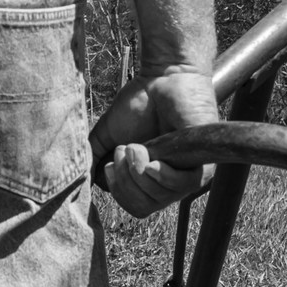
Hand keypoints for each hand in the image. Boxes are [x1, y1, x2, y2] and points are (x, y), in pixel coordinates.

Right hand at [90, 68, 218, 216]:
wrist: (163, 79)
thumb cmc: (139, 105)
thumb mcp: (107, 136)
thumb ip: (93, 160)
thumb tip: (84, 183)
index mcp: (150, 180)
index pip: (135, 207)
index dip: (118, 190)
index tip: (110, 163)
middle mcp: (170, 182)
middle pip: (144, 206)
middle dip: (125, 181)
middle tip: (122, 152)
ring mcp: (187, 175)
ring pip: (159, 197)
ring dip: (138, 173)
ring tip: (135, 147)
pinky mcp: (202, 164)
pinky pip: (181, 185)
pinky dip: (160, 174)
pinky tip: (150, 158)